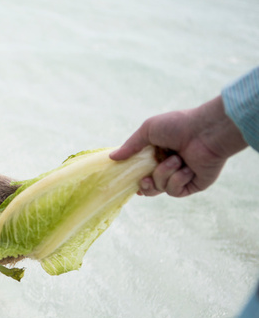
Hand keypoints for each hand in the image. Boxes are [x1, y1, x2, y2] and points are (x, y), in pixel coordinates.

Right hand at [109, 96, 247, 196]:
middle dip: (145, 185)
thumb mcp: (147, 130)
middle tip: (146, 179)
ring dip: (164, 174)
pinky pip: (175, 191)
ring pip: (160, 188)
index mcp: (158, 154)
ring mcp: (181, 176)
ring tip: (176, 159)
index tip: (130, 180)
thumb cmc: (178, 126)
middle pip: (149, 186)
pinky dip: (177, 180)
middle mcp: (169, 166)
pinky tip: (187, 168)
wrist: (206, 131)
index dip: (135, 178)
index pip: (142, 172)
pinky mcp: (193, 185)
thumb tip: (112, 157)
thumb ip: (130, 146)